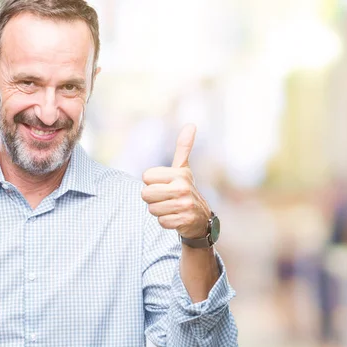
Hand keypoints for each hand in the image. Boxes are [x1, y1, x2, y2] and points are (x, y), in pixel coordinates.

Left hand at [141, 124, 211, 238]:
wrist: (200, 218)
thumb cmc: (185, 190)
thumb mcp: (183, 169)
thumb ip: (184, 147)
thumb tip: (191, 125)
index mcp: (179, 174)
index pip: (146, 177)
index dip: (152, 183)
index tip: (165, 185)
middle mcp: (183, 188)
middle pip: (145, 194)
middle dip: (153, 199)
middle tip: (166, 198)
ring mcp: (184, 205)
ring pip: (152, 209)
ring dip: (159, 211)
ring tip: (171, 208)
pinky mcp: (184, 221)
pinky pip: (161, 222)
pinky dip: (166, 222)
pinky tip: (176, 217)